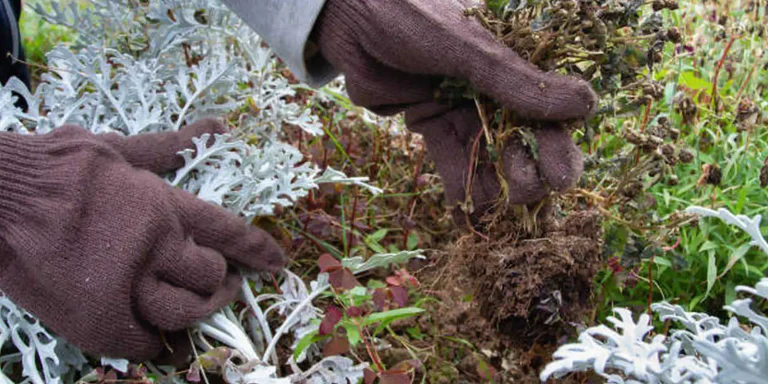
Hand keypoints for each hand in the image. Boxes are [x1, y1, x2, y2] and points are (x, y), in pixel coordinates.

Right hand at [0, 119, 286, 360]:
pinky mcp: (98, 317)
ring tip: (197, 305)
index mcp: (161, 205)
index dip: (256, 248)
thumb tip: (217, 126)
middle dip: (220, 281)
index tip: (276, 262)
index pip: (225, 230)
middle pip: (208, 276)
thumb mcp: (117, 148)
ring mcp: (126, 284)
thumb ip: (170, 146)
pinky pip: (144, 342)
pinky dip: (155, 340)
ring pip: (183, 311)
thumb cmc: (55, 167)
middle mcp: (152, 246)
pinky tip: (155, 332)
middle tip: (223, 283)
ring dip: (195, 311)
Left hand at [312, 0, 596, 220]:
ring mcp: (461, 106)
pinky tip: (466, 215)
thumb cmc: (413, 17)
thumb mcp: (470, 48)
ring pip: (489, 156)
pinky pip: (451, 161)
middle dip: (528, 171)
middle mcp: (492, 88)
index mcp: (513, 62)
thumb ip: (519, 83)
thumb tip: (587, 106)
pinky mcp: (429, 122)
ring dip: (496, 184)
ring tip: (497, 206)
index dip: (557, 146)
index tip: (560, 177)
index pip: (548, 111)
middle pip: (522, 140)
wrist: (347, 16)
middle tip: (524, 192)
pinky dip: (460, 188)